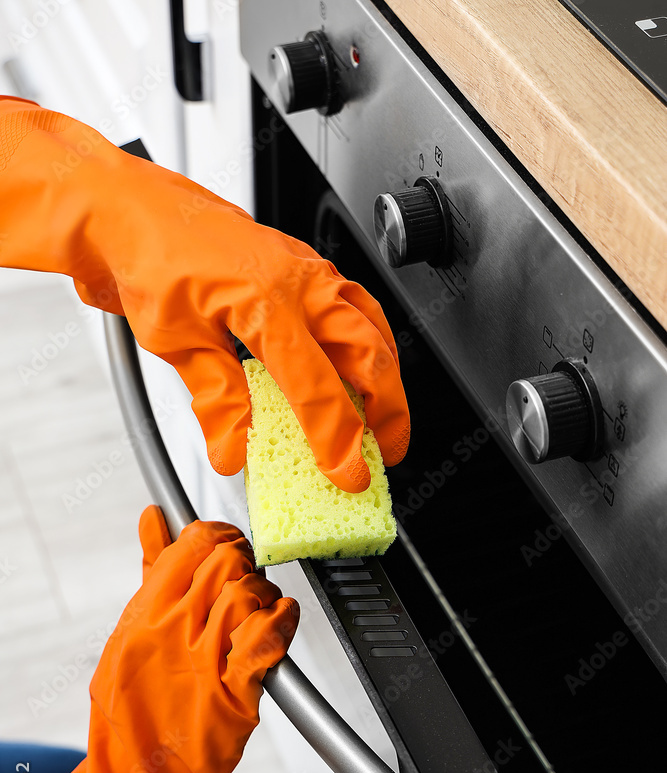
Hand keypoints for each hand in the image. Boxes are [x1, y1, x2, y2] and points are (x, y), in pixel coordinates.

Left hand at [0, 98, 409, 491]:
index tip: (349, 474)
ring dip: (386, 376)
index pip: (318, 390)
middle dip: (387, 410)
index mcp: (269, 302)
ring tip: (384, 415)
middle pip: (370, 354)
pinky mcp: (303, 265)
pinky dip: (369, 340)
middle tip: (385, 450)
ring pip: (373, 325)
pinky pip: (355, 304)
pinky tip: (360, 363)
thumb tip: (235, 448)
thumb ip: (216, 400)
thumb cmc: (147, 255)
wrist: (131, 206)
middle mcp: (300, 281)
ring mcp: (307, 268)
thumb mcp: (176, 342)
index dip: (338, 440)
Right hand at [0, 508, 297, 772]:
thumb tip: (155, 517)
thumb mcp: (129, 631)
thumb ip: (151, 571)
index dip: (220, 537)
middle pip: (228, 564)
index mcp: (145, 614)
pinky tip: (281, 621)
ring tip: (258, 612)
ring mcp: (204, 661)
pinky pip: (270, 637)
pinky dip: (283, 621)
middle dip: (245, 565)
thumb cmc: (132, 712)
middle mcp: (173, 632)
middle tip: (246, 581)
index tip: (227, 547)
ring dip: (263, 596)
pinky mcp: (235, 692)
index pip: (194, 544)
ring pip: (250, 595)